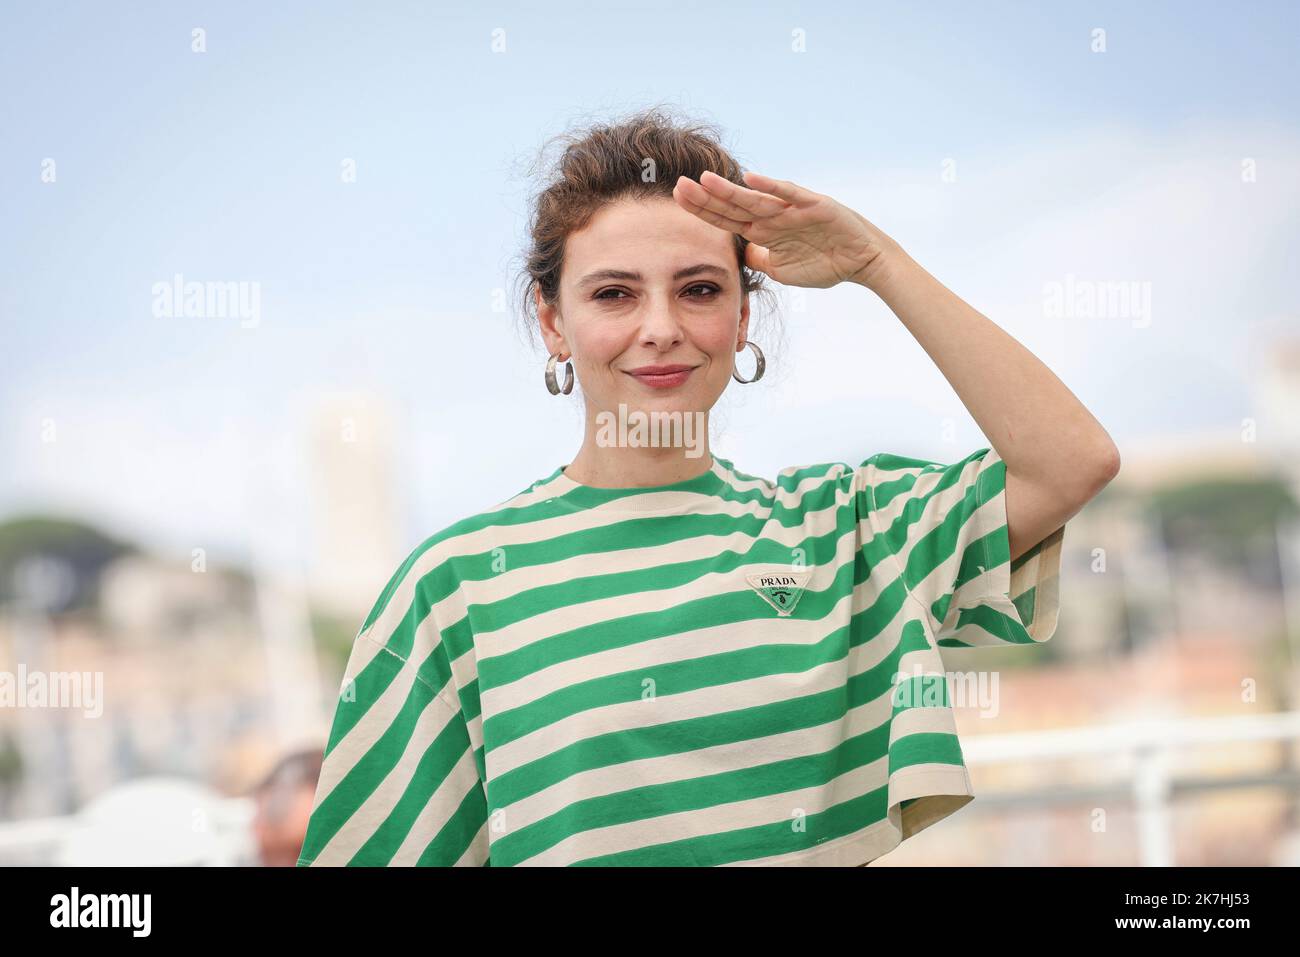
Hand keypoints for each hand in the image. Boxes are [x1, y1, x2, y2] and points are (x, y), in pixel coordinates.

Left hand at [672, 170, 900, 290]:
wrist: (860, 262)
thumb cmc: (823, 263)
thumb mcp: (781, 269)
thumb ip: (759, 259)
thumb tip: (737, 255)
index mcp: (764, 230)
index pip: (726, 218)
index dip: (703, 210)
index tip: (678, 199)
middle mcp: (774, 215)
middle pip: (734, 206)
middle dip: (706, 197)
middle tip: (678, 186)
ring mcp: (792, 209)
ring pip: (755, 199)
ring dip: (730, 191)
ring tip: (705, 181)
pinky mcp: (814, 205)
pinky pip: (789, 195)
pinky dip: (771, 187)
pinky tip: (751, 179)